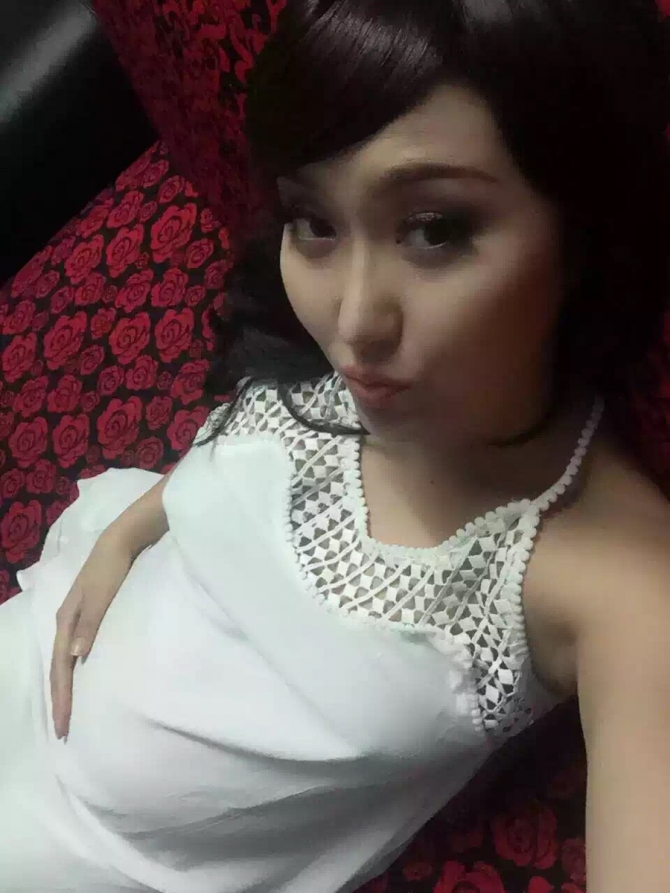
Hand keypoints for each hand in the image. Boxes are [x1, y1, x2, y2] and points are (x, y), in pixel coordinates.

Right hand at [50, 529, 134, 739]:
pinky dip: (75, 669)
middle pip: (59, 667)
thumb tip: (75, 656)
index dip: (61, 697)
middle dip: (60, 698)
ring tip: (67, 710)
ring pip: (66, 660)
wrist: (122, 540)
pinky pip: (76, 650)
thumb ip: (91, 622)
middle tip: (63, 729)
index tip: (63, 725)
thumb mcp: (102, 593)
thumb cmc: (113, 566)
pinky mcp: (90, 614)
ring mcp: (78, 618)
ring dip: (66, 686)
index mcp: (66, 619)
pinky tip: (82, 677)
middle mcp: (67, 622)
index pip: (61, 667)